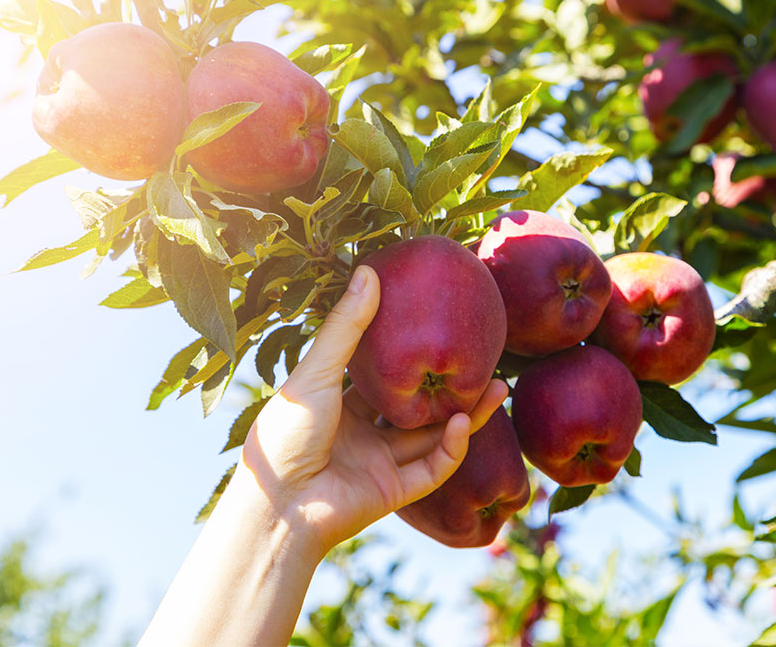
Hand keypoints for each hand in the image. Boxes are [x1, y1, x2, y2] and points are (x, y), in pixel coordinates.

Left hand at [238, 265, 508, 556]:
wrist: (277, 504)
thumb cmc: (285, 434)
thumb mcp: (316, 371)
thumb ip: (347, 327)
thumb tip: (369, 270)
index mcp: (338, 407)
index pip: (382, 379)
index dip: (410, 357)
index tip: (438, 329)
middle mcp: (362, 435)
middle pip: (417, 408)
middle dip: (450, 386)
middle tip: (483, 358)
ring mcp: (380, 464)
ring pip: (434, 437)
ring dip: (467, 415)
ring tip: (498, 386)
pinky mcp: (394, 492)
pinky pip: (433, 468)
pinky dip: (453, 447)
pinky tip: (464, 422)